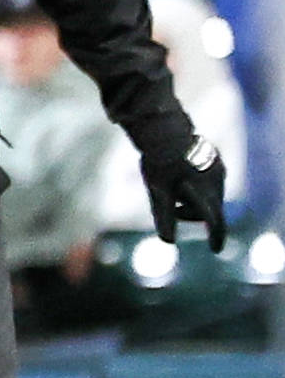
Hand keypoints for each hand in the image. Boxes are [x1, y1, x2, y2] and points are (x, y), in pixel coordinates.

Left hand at [144, 136, 228, 251]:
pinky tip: (182, 177)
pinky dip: (198, 188)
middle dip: (193, 214)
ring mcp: (219, 169)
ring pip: (211, 195)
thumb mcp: (158, 190)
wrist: (164, 128)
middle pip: (210, 209)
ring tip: (175, 190)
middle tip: (174, 209)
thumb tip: (168, 241)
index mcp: (205, 191)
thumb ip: (165, 215)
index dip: (216, 236)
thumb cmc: (159, 161)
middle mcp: (217, 180)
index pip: (214, 220)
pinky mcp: (215, 160)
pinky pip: (211, 182)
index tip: (215, 249)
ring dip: (194, 200)